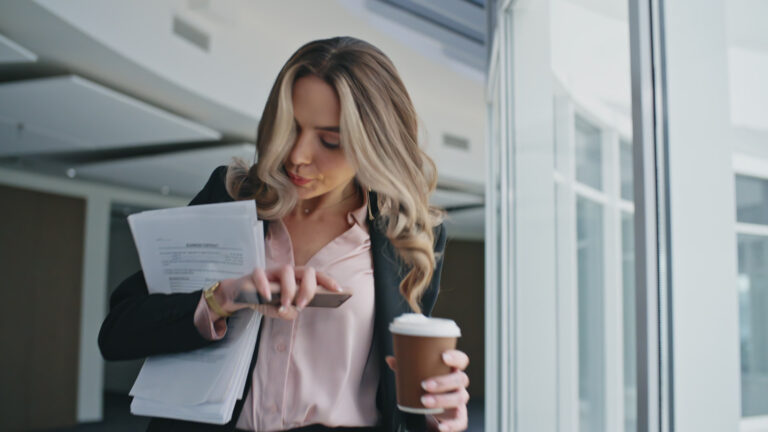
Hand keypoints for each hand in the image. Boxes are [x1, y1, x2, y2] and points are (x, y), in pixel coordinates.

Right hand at [214, 266, 341, 319]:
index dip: (328, 281)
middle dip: (307, 287)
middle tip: (303, 304)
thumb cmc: (266, 300)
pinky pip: (261, 274)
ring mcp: (272, 271)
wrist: (242, 295)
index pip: (316, 276)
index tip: (339, 290)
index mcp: (297, 279)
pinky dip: (264, 285)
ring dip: (288, 288)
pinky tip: (267, 297)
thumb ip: (288, 311)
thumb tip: (293, 313)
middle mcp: (287, 272)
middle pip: (305, 271)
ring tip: (286, 304)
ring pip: (286, 270)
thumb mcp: (279, 309)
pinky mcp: (255, 274)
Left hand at [385, 349, 469, 431]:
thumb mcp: (417, 377)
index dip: (455, 357)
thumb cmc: (426, 389)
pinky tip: (440, 426)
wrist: (429, 413)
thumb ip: (405, 368)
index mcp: (451, 371)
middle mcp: (458, 385)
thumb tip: (390, 360)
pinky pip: (460, 422)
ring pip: (460, 398)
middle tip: (424, 385)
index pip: (461, 360)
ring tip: (424, 401)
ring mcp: (459, 401)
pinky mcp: (459, 418)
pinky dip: (451, 425)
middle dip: (443, 382)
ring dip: (442, 400)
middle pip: (460, 379)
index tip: (443, 356)